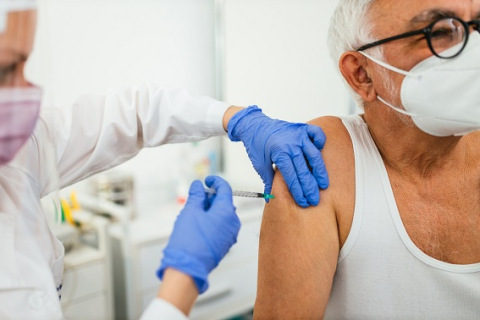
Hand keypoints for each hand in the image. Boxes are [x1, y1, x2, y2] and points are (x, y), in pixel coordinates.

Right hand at [157, 176, 240, 293]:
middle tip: (196, 198)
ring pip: (222, 215)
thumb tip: (198, 185)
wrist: (187, 267)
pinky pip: (221, 226)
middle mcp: (233, 223)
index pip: (225, 189)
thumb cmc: (189, 239)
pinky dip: (212, 221)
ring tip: (194, 212)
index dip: (215, 181)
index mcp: (226, 212)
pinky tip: (198, 223)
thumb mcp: (190, 211)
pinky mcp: (225, 244)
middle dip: (211, 198)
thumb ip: (196, 195)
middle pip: (224, 202)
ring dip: (210, 210)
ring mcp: (230, 235)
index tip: (207, 180)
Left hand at [228, 106, 328, 206]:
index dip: (298, 191)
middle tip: (315, 199)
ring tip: (323, 184)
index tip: (303, 201)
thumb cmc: (257, 144)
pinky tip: (321, 151)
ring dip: (320, 171)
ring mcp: (299, 136)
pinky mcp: (303, 128)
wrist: (255, 125)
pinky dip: (321, 141)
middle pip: (304, 170)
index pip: (292, 177)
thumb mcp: (259, 164)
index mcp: (280, 154)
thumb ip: (268, 181)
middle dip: (310, 188)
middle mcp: (291, 145)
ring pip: (314, 155)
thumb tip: (270, 198)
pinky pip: (317, 133)